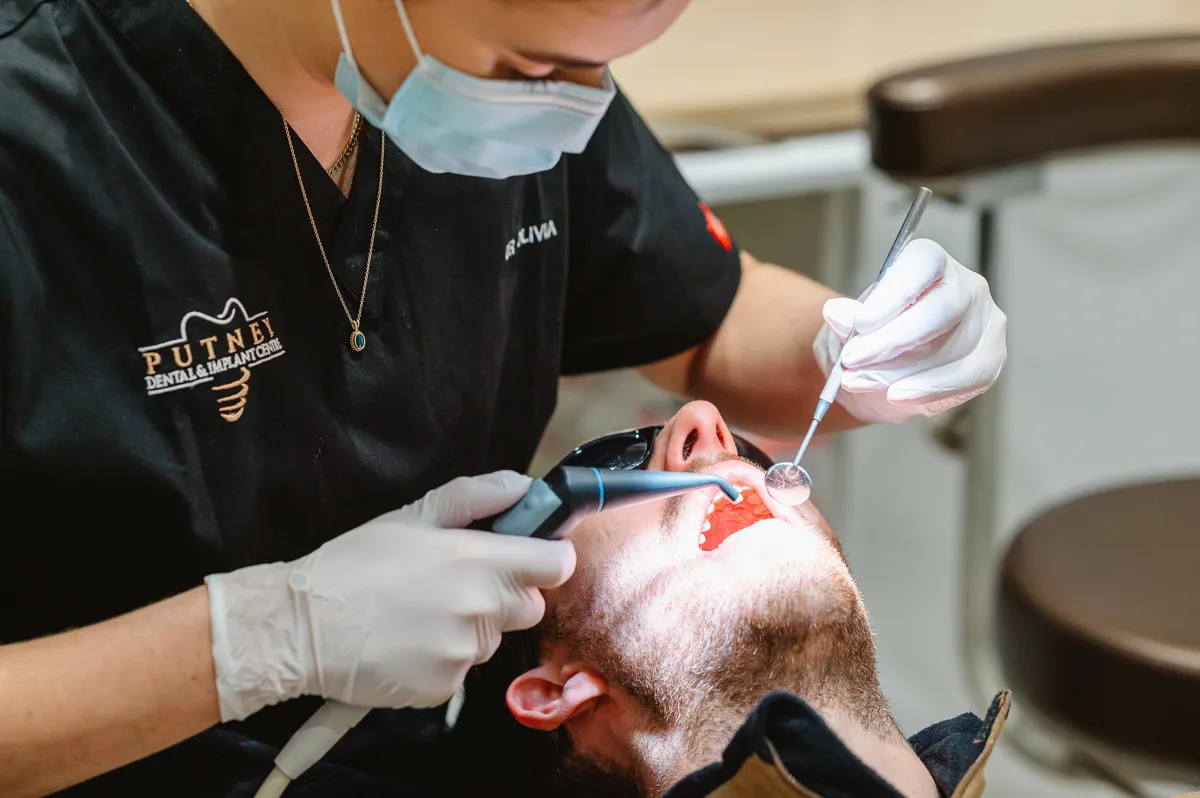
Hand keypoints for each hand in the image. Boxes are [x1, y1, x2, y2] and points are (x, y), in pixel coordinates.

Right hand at [204, 471, 575, 721]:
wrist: (302, 626)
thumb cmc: (355, 563)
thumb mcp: (413, 516)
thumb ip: (476, 496)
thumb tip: (523, 487)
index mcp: (479, 560)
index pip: (557, 564)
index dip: (549, 557)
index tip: (531, 556)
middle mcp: (480, 608)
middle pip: (531, 606)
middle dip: (507, 595)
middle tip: (458, 584)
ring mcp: (464, 652)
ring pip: (493, 640)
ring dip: (472, 628)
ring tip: (421, 614)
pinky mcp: (445, 687)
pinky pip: (462, 669)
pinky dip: (443, 658)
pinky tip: (408, 642)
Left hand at [813, 238, 1007, 423]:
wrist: (880, 371)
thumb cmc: (872, 336)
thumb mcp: (849, 328)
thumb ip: (845, 321)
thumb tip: (836, 313)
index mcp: (930, 262)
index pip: (923, 263)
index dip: (894, 293)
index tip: (862, 324)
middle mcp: (966, 286)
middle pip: (942, 308)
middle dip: (893, 339)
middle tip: (853, 360)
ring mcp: (985, 322)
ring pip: (952, 348)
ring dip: (901, 371)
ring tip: (860, 381)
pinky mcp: (990, 359)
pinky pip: (967, 377)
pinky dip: (928, 390)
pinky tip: (896, 396)